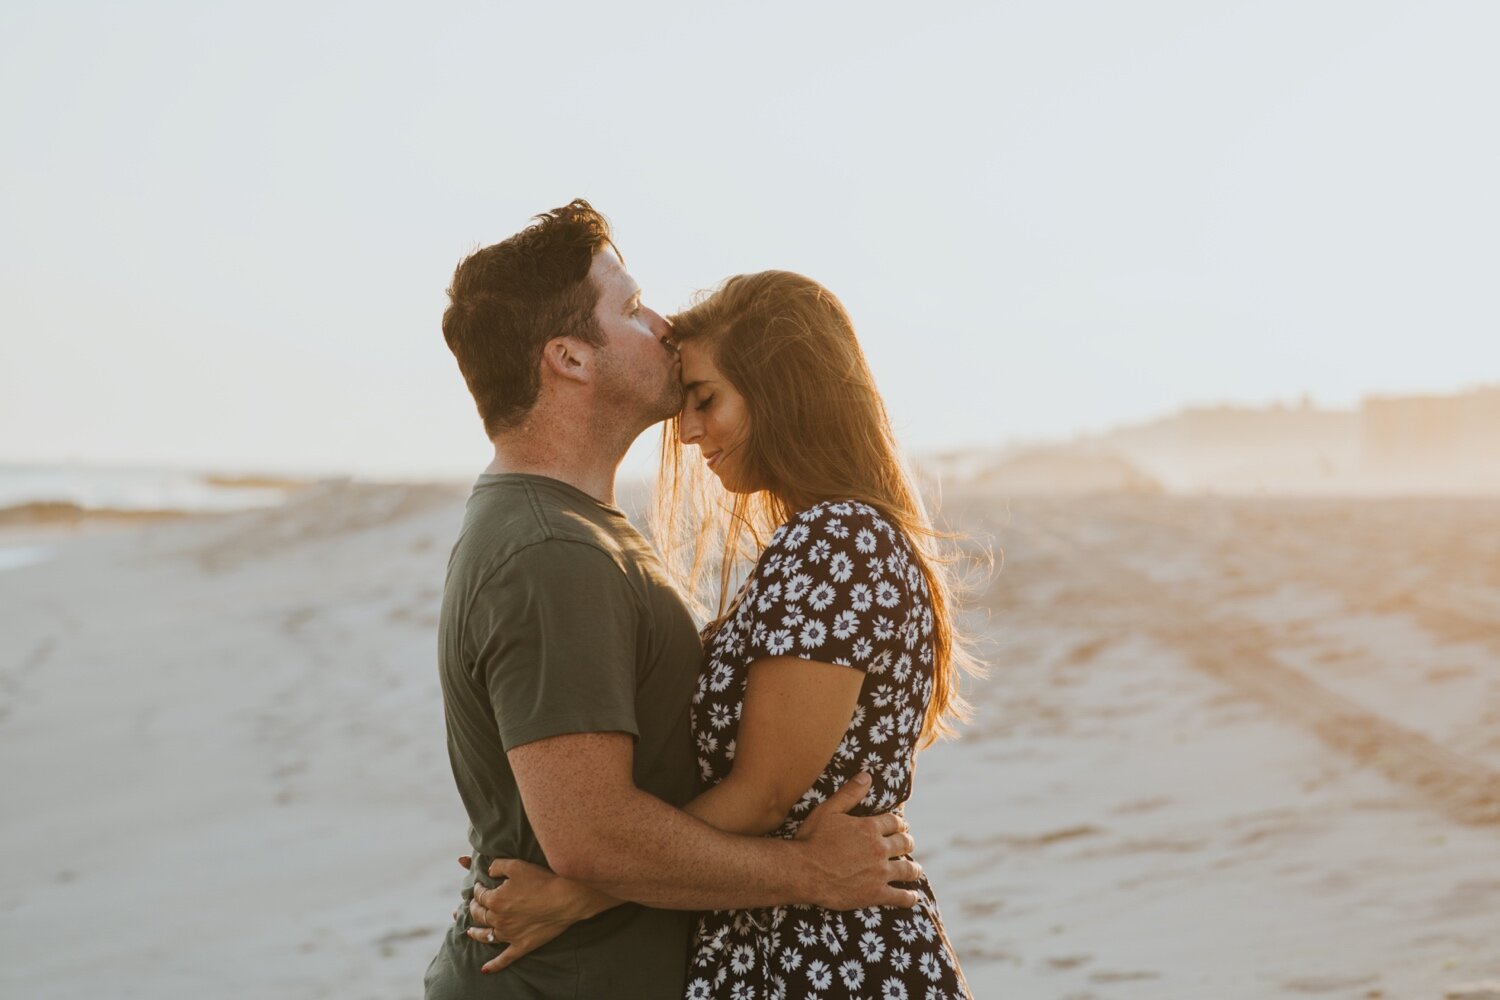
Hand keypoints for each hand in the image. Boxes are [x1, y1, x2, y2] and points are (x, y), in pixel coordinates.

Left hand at [459, 856, 594, 974]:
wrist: (566, 899)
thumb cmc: (542, 880)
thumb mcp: (517, 865)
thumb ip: (498, 866)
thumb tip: (489, 871)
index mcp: (495, 900)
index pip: (480, 895)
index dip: (478, 889)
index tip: (480, 885)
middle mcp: (498, 919)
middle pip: (480, 915)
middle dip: (475, 908)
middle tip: (475, 904)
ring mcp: (509, 935)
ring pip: (486, 936)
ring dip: (476, 933)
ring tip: (470, 932)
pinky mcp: (521, 945)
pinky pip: (505, 958)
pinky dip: (493, 965)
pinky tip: (485, 970)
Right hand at [794, 772, 921, 910]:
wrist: (803, 871)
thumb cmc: (811, 839)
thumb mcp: (828, 810)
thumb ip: (849, 793)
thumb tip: (866, 776)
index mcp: (869, 828)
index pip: (895, 822)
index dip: (899, 823)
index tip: (901, 826)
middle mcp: (879, 849)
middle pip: (905, 844)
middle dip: (907, 843)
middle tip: (907, 845)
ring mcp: (879, 873)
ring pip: (907, 869)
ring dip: (914, 869)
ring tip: (915, 870)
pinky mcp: (875, 894)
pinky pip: (900, 897)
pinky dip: (909, 897)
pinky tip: (912, 897)